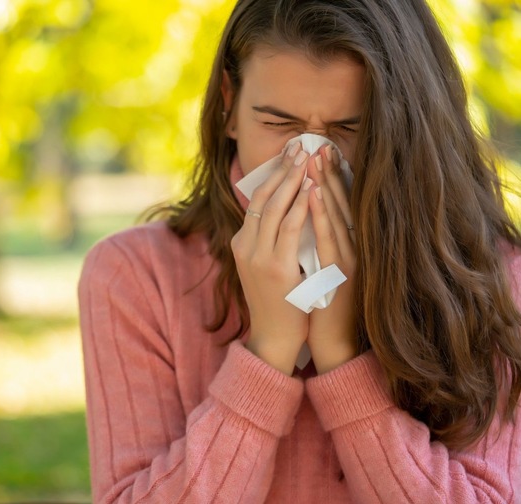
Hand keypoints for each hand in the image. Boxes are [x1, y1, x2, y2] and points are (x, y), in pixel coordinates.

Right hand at [231, 142, 313, 374]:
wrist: (274, 339)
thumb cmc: (278, 303)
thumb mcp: (265, 267)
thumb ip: (269, 241)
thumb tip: (285, 212)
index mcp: (241, 244)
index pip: (255, 201)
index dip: (273, 176)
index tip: (289, 155)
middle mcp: (245, 246)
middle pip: (262, 198)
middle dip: (282, 170)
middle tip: (299, 146)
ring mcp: (257, 257)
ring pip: (274, 208)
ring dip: (292, 179)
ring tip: (307, 156)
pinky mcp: (276, 268)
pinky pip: (289, 228)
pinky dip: (300, 205)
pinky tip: (312, 187)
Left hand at [304, 145, 357, 373]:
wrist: (334, 341)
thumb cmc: (323, 304)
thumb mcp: (322, 266)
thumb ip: (318, 241)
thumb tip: (302, 214)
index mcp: (347, 245)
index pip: (339, 204)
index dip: (331, 176)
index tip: (320, 151)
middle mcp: (353, 247)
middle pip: (340, 202)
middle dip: (328, 172)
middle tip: (318, 144)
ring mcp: (349, 258)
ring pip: (336, 214)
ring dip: (326, 184)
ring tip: (316, 158)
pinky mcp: (341, 272)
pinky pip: (329, 237)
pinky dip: (322, 214)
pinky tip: (315, 194)